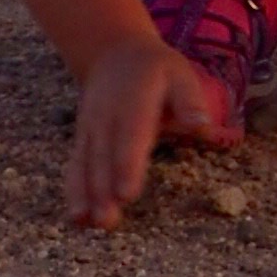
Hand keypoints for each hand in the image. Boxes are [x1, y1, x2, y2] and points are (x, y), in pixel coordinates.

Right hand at [62, 27, 236, 227]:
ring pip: (87, 164)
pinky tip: (77, 217)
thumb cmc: (155, 69)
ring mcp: (91, 129)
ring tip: (89, 223)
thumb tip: (203, 127)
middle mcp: (107, 117)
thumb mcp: (179, 73)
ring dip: (87, 194)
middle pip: (105, 156)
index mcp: (135, 101)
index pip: (130, 136)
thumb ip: (189, 100)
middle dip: (104, 190)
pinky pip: (76, 165)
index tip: (127, 193)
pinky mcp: (83, 139)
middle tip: (108, 220)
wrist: (113, 54)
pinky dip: (74, 190)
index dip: (127, 165)